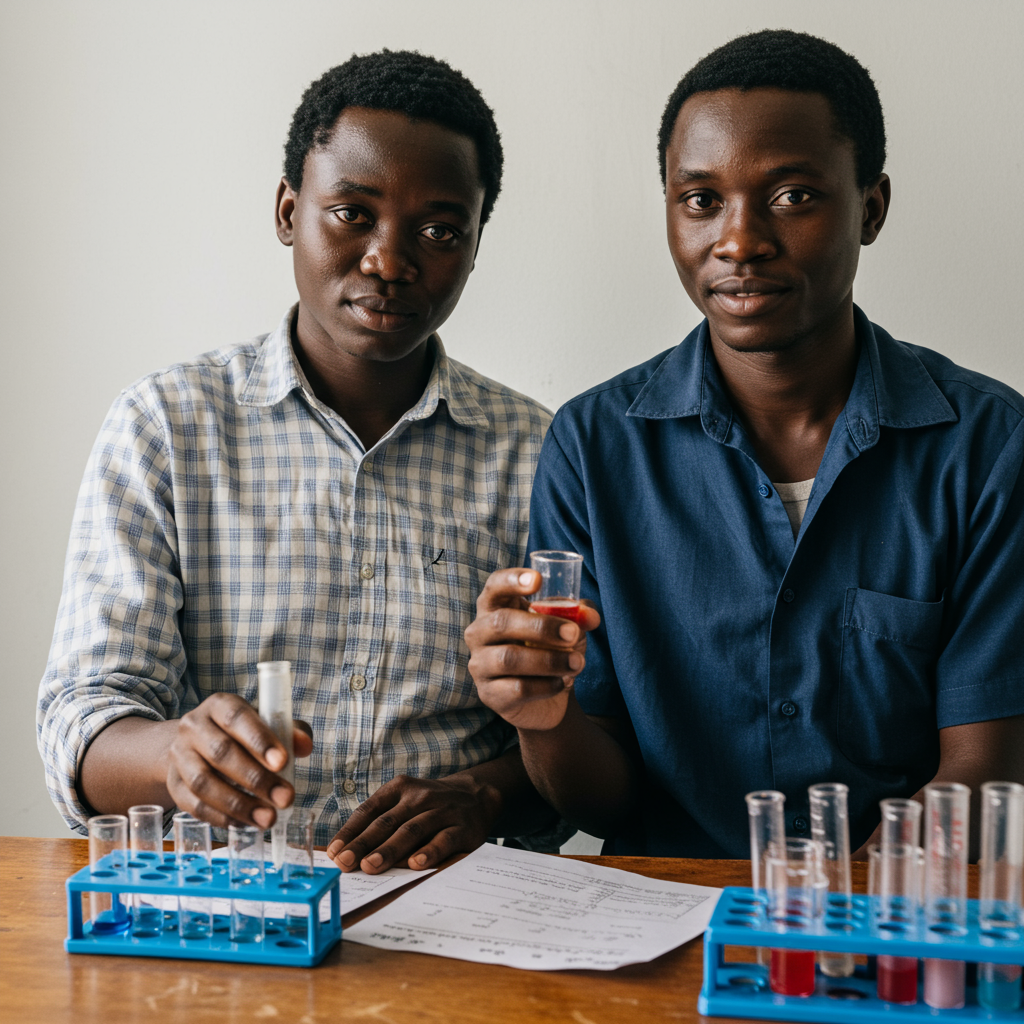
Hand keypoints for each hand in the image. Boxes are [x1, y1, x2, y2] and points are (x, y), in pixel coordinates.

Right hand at [166, 692, 312, 828]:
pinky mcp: (174, 784)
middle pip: (221, 753)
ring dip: (239, 804)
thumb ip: (289, 731)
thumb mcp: (265, 724)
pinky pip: (194, 805)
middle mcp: (193, 726)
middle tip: (285, 798)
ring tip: (268, 818)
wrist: (195, 745)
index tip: (283, 763)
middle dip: (256, 779)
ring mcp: (179, 756)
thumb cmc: (240, 734)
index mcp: (219, 705)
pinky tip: (245, 823)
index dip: (260, 740)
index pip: (237, 717)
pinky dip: (221, 817)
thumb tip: (305, 745)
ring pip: (203, 782)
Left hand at [326, 774, 502, 873]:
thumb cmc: (430, 805)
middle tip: (345, 863)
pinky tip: (415, 865)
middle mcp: (419, 797)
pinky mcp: (462, 828)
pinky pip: (443, 840)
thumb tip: (347, 851)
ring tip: (370, 866)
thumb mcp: (405, 801)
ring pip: (411, 831)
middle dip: (363, 844)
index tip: (333, 852)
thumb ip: (382, 821)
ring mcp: (441, 811)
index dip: (350, 831)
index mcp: (400, 789)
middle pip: (386, 823)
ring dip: (389, 850)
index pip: (369, 810)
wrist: (477, 795)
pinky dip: (428, 852)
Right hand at [465, 568, 600, 730]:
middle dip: (541, 627)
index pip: (494, 586)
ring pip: (509, 658)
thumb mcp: (568, 627)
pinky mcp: (489, 694)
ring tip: (577, 663)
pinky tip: (563, 682)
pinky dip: (546, 685)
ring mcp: (480, 665)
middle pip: (501, 622)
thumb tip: (590, 616)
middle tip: (573, 633)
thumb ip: (579, 615)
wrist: (547, 698)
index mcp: (495, 607)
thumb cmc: (551, 649)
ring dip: (550, 660)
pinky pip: (517, 688)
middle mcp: (479, 633)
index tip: (538, 580)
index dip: (512, 580)